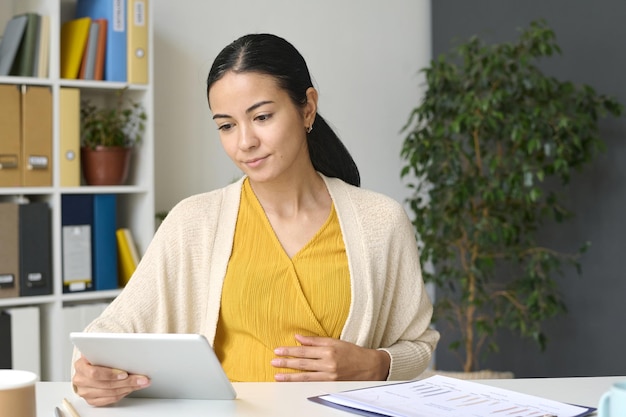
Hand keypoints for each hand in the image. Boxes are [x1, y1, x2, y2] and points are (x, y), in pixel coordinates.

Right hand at [72, 355, 150, 405]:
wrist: (89, 367)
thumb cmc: (97, 357)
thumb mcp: (100, 350)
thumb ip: (108, 351)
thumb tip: (128, 351)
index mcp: (80, 365)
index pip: (95, 372)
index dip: (111, 374)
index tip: (125, 373)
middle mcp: (80, 380)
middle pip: (106, 384)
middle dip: (127, 381)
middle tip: (141, 378)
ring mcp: (85, 391)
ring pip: (110, 393)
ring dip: (128, 388)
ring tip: (140, 383)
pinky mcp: (91, 400)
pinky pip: (109, 400)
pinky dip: (123, 394)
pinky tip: (131, 388)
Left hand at [271, 334, 389, 381]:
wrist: (370, 367)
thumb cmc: (352, 353)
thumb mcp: (335, 342)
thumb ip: (315, 341)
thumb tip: (298, 338)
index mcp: (329, 350)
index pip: (305, 350)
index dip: (290, 351)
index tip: (278, 350)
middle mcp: (328, 363)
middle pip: (303, 363)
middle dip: (287, 362)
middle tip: (274, 362)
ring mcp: (330, 375)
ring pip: (306, 376)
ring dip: (290, 376)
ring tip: (278, 376)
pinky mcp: (331, 384)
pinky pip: (313, 384)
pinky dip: (301, 384)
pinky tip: (292, 383)